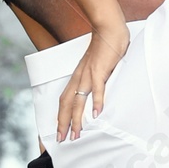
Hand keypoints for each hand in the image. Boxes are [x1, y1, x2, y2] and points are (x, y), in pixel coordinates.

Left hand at [57, 16, 129, 140]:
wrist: (108, 28)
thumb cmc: (104, 46)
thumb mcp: (96, 65)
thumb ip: (96, 78)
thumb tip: (98, 91)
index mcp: (77, 76)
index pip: (65, 99)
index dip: (61, 116)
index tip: (60, 130)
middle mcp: (79, 77)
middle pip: (67, 104)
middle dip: (63, 123)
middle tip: (61, 139)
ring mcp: (88, 74)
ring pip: (78, 101)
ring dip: (76, 119)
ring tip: (76, 134)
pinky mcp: (100, 70)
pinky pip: (97, 89)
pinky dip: (96, 102)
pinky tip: (96, 115)